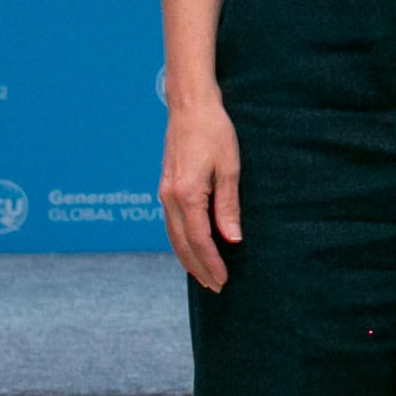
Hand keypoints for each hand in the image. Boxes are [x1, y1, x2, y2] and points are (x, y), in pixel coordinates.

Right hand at [158, 98, 240, 292]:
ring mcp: (164, 193)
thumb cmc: (214, 132)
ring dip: (187, 258)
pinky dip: (180, 241)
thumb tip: (232, 239)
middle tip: (215, 287)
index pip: (199, 240)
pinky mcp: (165, 188)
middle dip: (198, 267)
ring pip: (172, 236)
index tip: (223, 279)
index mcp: (186, 195)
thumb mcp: (229, 168)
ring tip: (202, 275)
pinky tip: (190, 248)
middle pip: (182, 244)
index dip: (211, 262)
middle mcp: (169, 198)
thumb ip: (228, 206)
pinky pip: (170, 223)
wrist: (189, 107)